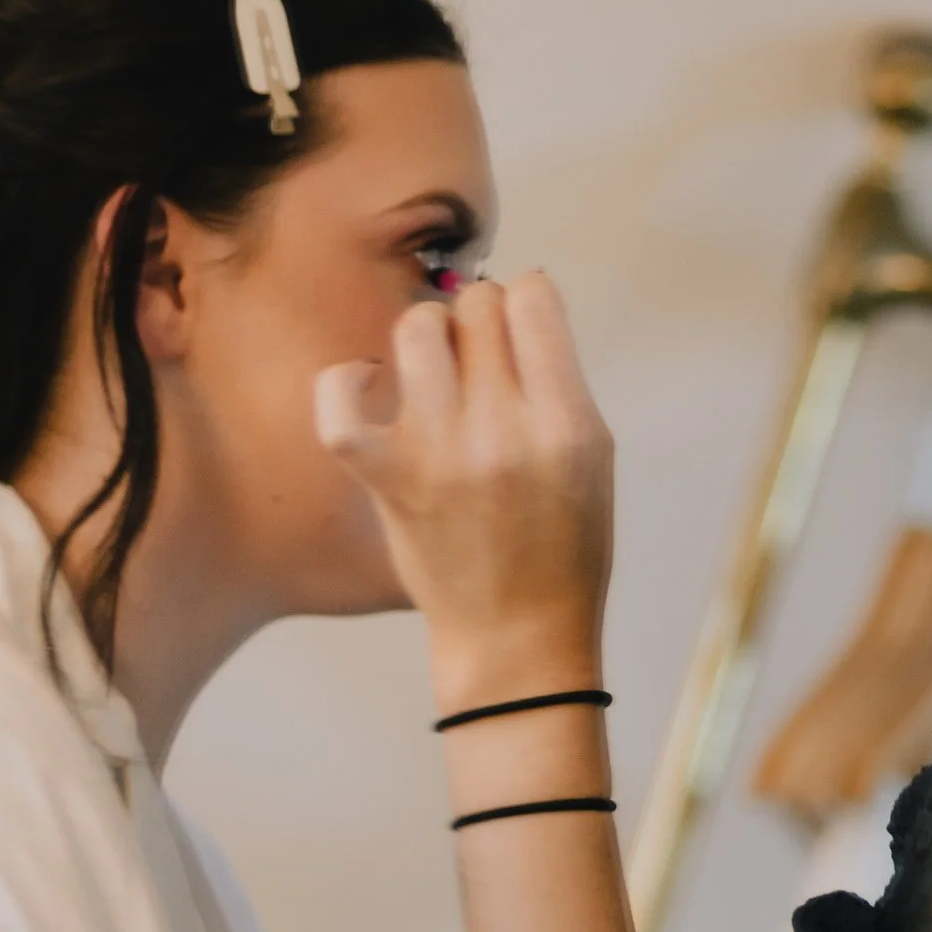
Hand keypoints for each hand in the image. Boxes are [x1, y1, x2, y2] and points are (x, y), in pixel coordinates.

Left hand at [314, 274, 612, 707]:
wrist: (516, 633)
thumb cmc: (562, 546)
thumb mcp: (592, 454)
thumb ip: (558, 378)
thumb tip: (515, 302)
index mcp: (564, 423)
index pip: (533, 298)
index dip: (525, 302)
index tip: (520, 332)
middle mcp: (501, 431)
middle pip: (477, 306)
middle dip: (480, 321)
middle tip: (481, 363)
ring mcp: (438, 454)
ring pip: (416, 327)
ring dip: (426, 336)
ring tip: (435, 371)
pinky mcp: (387, 479)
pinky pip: (340, 401)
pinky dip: (348, 382)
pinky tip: (371, 386)